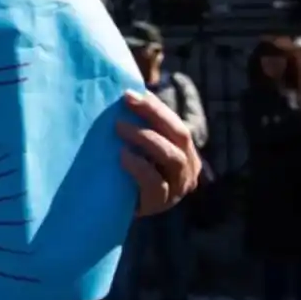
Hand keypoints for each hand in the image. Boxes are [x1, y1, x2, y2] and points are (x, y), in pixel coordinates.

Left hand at [117, 89, 201, 217]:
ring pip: (173, 158)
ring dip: (146, 137)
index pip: (175, 122)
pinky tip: (122, 155)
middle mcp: (188, 168)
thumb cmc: (125, 169)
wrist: (112, 207)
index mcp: (185, 151)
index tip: (131, 92)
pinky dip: (139, 166)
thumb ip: (138, 124)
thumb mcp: (136, 145)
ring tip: (119, 127)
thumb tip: (125, 92)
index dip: (156, 106)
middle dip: (154, 114)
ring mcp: (177, 188)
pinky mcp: (161, 203)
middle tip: (127, 100)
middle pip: (180, 135)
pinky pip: (155, 183)